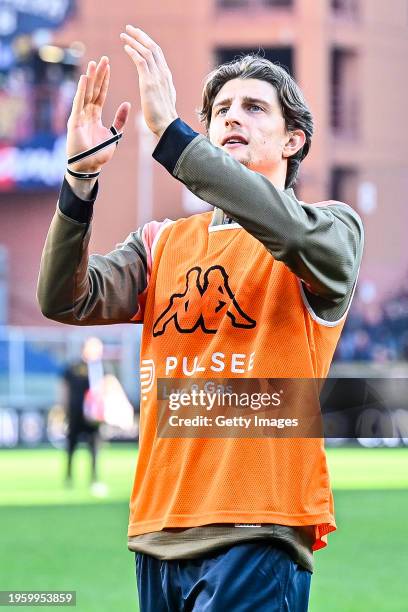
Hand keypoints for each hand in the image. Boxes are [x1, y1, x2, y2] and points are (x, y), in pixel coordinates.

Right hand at [67, 57, 130, 171]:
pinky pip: (78, 103)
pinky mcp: (74, 121)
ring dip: (90, 78)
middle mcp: (86, 112)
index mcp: (95, 115)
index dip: (105, 80)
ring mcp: (79, 115)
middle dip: (98, 75)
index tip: (108, 66)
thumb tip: (127, 103)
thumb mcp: (114, 134)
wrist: (89, 167)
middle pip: (93, 90)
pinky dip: (81, 91)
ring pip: (85, 93)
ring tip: (93, 63)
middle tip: (103, 59)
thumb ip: (120, 120)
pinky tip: (85, 79)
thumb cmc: (99, 153)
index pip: (101, 93)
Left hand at [120, 26, 177, 137]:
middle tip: (130, 28)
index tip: (138, 36)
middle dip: (141, 36)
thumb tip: (157, 87)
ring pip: (146, 51)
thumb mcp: (165, 98)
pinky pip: (141, 62)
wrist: (167, 126)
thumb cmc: (164, 118)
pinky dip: (133, 52)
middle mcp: (163, 73)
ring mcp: (157, 77)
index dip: (147, 42)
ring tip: (124, 34)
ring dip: (134, 41)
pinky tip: (125, 47)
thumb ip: (161, 88)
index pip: (157, 53)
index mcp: (166, 76)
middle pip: (153, 47)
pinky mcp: (149, 83)